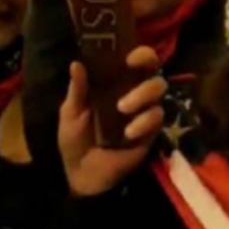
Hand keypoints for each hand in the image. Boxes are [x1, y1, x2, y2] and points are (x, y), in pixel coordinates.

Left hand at [59, 47, 165, 197]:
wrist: (80, 175)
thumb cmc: (75, 140)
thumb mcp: (71, 113)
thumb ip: (77, 90)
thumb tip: (77, 63)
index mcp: (113, 85)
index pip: (133, 62)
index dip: (138, 53)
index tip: (129, 55)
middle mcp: (132, 93)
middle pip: (152, 70)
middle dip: (146, 67)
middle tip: (131, 69)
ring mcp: (143, 112)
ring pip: (158, 90)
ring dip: (142, 94)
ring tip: (122, 108)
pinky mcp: (150, 133)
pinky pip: (156, 119)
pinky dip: (144, 122)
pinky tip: (128, 132)